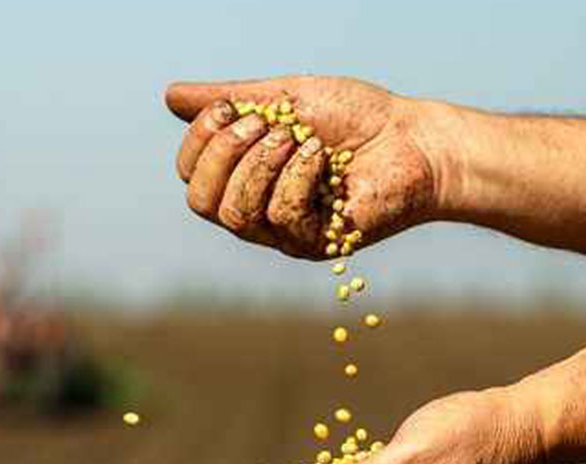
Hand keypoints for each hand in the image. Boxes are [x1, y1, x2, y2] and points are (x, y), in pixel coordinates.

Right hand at [164, 75, 440, 258]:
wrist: (414, 139)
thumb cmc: (358, 117)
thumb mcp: (285, 97)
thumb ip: (232, 99)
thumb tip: (171, 96)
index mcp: (245, 177)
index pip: (191, 176)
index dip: (200, 141)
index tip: (230, 108)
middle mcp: (258, 210)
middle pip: (201, 201)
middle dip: (224, 154)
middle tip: (263, 124)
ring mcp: (285, 232)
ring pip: (235, 214)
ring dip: (260, 165)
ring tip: (298, 137)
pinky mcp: (316, 244)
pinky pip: (281, 217)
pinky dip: (296, 178)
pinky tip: (321, 158)